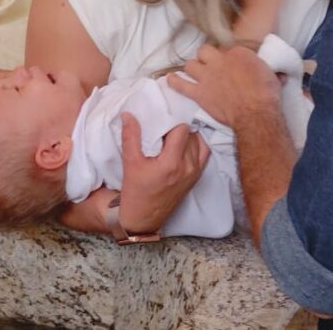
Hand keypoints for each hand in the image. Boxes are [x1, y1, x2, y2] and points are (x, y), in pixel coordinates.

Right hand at [117, 113, 209, 232]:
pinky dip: (196, 145)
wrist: (143, 217)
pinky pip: (203, 153)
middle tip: (164, 125)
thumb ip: (130, 136)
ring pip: (198, 142)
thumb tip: (128, 114)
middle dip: (178, 127)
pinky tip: (183, 143)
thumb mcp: (130, 162)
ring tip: (171, 134)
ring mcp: (194, 173)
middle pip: (191, 134)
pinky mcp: (196, 177)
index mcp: (172, 163)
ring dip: (187, 135)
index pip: (181, 130)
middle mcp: (188, 167)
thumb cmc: (135, 191)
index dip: (172, 121)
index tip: (161, 119)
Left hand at [169, 44, 280, 127]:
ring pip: (191, 64)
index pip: (228, 49)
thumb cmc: (267, 95)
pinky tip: (170, 79)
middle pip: (205, 51)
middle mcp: (219, 60)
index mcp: (238, 53)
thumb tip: (277, 74)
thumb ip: (268, 71)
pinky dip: (174, 82)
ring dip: (193, 68)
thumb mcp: (273, 76)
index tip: (232, 66)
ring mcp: (207, 76)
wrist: (255, 114)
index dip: (228, 58)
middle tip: (211, 66)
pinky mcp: (199, 92)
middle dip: (207, 57)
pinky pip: (180, 84)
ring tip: (195, 73)